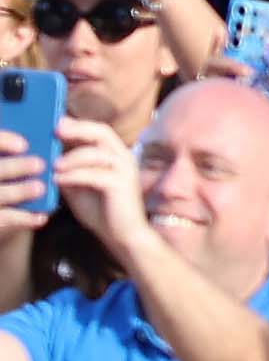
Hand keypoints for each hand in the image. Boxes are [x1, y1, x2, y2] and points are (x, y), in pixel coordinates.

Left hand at [48, 116, 150, 258]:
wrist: (123, 235)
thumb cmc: (103, 212)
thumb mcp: (80, 187)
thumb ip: (70, 171)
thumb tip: (51, 158)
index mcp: (115, 155)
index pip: (98, 131)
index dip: (77, 125)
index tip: (56, 124)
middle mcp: (124, 158)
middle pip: (102, 132)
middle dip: (78, 130)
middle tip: (56, 131)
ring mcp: (124, 171)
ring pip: (97, 153)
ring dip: (72, 157)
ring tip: (54, 165)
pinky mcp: (121, 185)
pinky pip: (95, 175)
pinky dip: (74, 175)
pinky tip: (59, 179)